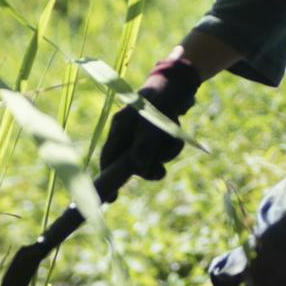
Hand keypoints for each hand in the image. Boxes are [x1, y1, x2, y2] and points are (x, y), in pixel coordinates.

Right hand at [98, 56, 199, 180]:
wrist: (177, 85)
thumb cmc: (161, 101)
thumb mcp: (152, 125)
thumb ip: (144, 146)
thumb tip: (137, 168)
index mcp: (119, 129)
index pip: (108, 160)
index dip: (108, 180)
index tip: (112, 200)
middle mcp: (127, 135)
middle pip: (131, 165)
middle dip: (149, 168)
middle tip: (160, 171)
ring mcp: (141, 137)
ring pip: (150, 160)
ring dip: (164, 155)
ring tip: (171, 141)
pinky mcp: (155, 137)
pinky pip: (162, 152)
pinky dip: (170, 148)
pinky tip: (175, 137)